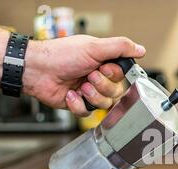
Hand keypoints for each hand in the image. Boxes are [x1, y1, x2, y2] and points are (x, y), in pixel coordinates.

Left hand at [23, 35, 145, 115]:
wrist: (37, 70)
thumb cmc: (60, 55)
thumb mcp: (94, 46)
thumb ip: (120, 47)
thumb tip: (140, 49)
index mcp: (104, 63)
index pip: (123, 76)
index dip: (115, 75)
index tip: (104, 68)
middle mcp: (98, 77)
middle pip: (116, 92)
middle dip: (102, 86)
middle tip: (89, 76)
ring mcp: (89, 92)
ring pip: (105, 104)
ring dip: (92, 95)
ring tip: (80, 86)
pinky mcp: (79, 104)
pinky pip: (88, 112)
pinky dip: (78, 103)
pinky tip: (70, 94)